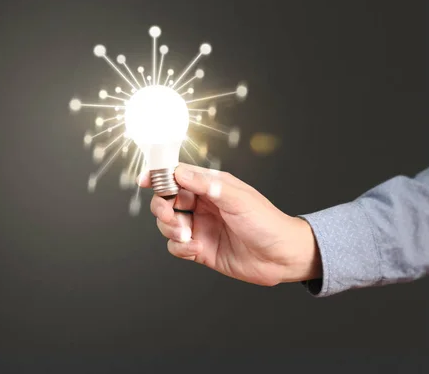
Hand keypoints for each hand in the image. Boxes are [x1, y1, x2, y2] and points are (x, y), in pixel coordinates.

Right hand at [138, 163, 321, 285]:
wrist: (283, 257)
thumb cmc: (267, 222)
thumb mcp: (237, 198)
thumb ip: (206, 185)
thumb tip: (179, 172)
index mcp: (211, 186)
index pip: (177, 176)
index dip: (159, 176)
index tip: (145, 180)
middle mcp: (203, 205)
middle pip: (166, 200)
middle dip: (163, 208)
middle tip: (172, 216)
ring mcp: (200, 227)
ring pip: (167, 224)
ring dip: (171, 230)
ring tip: (188, 236)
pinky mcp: (200, 249)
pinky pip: (176, 246)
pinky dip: (180, 248)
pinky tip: (196, 249)